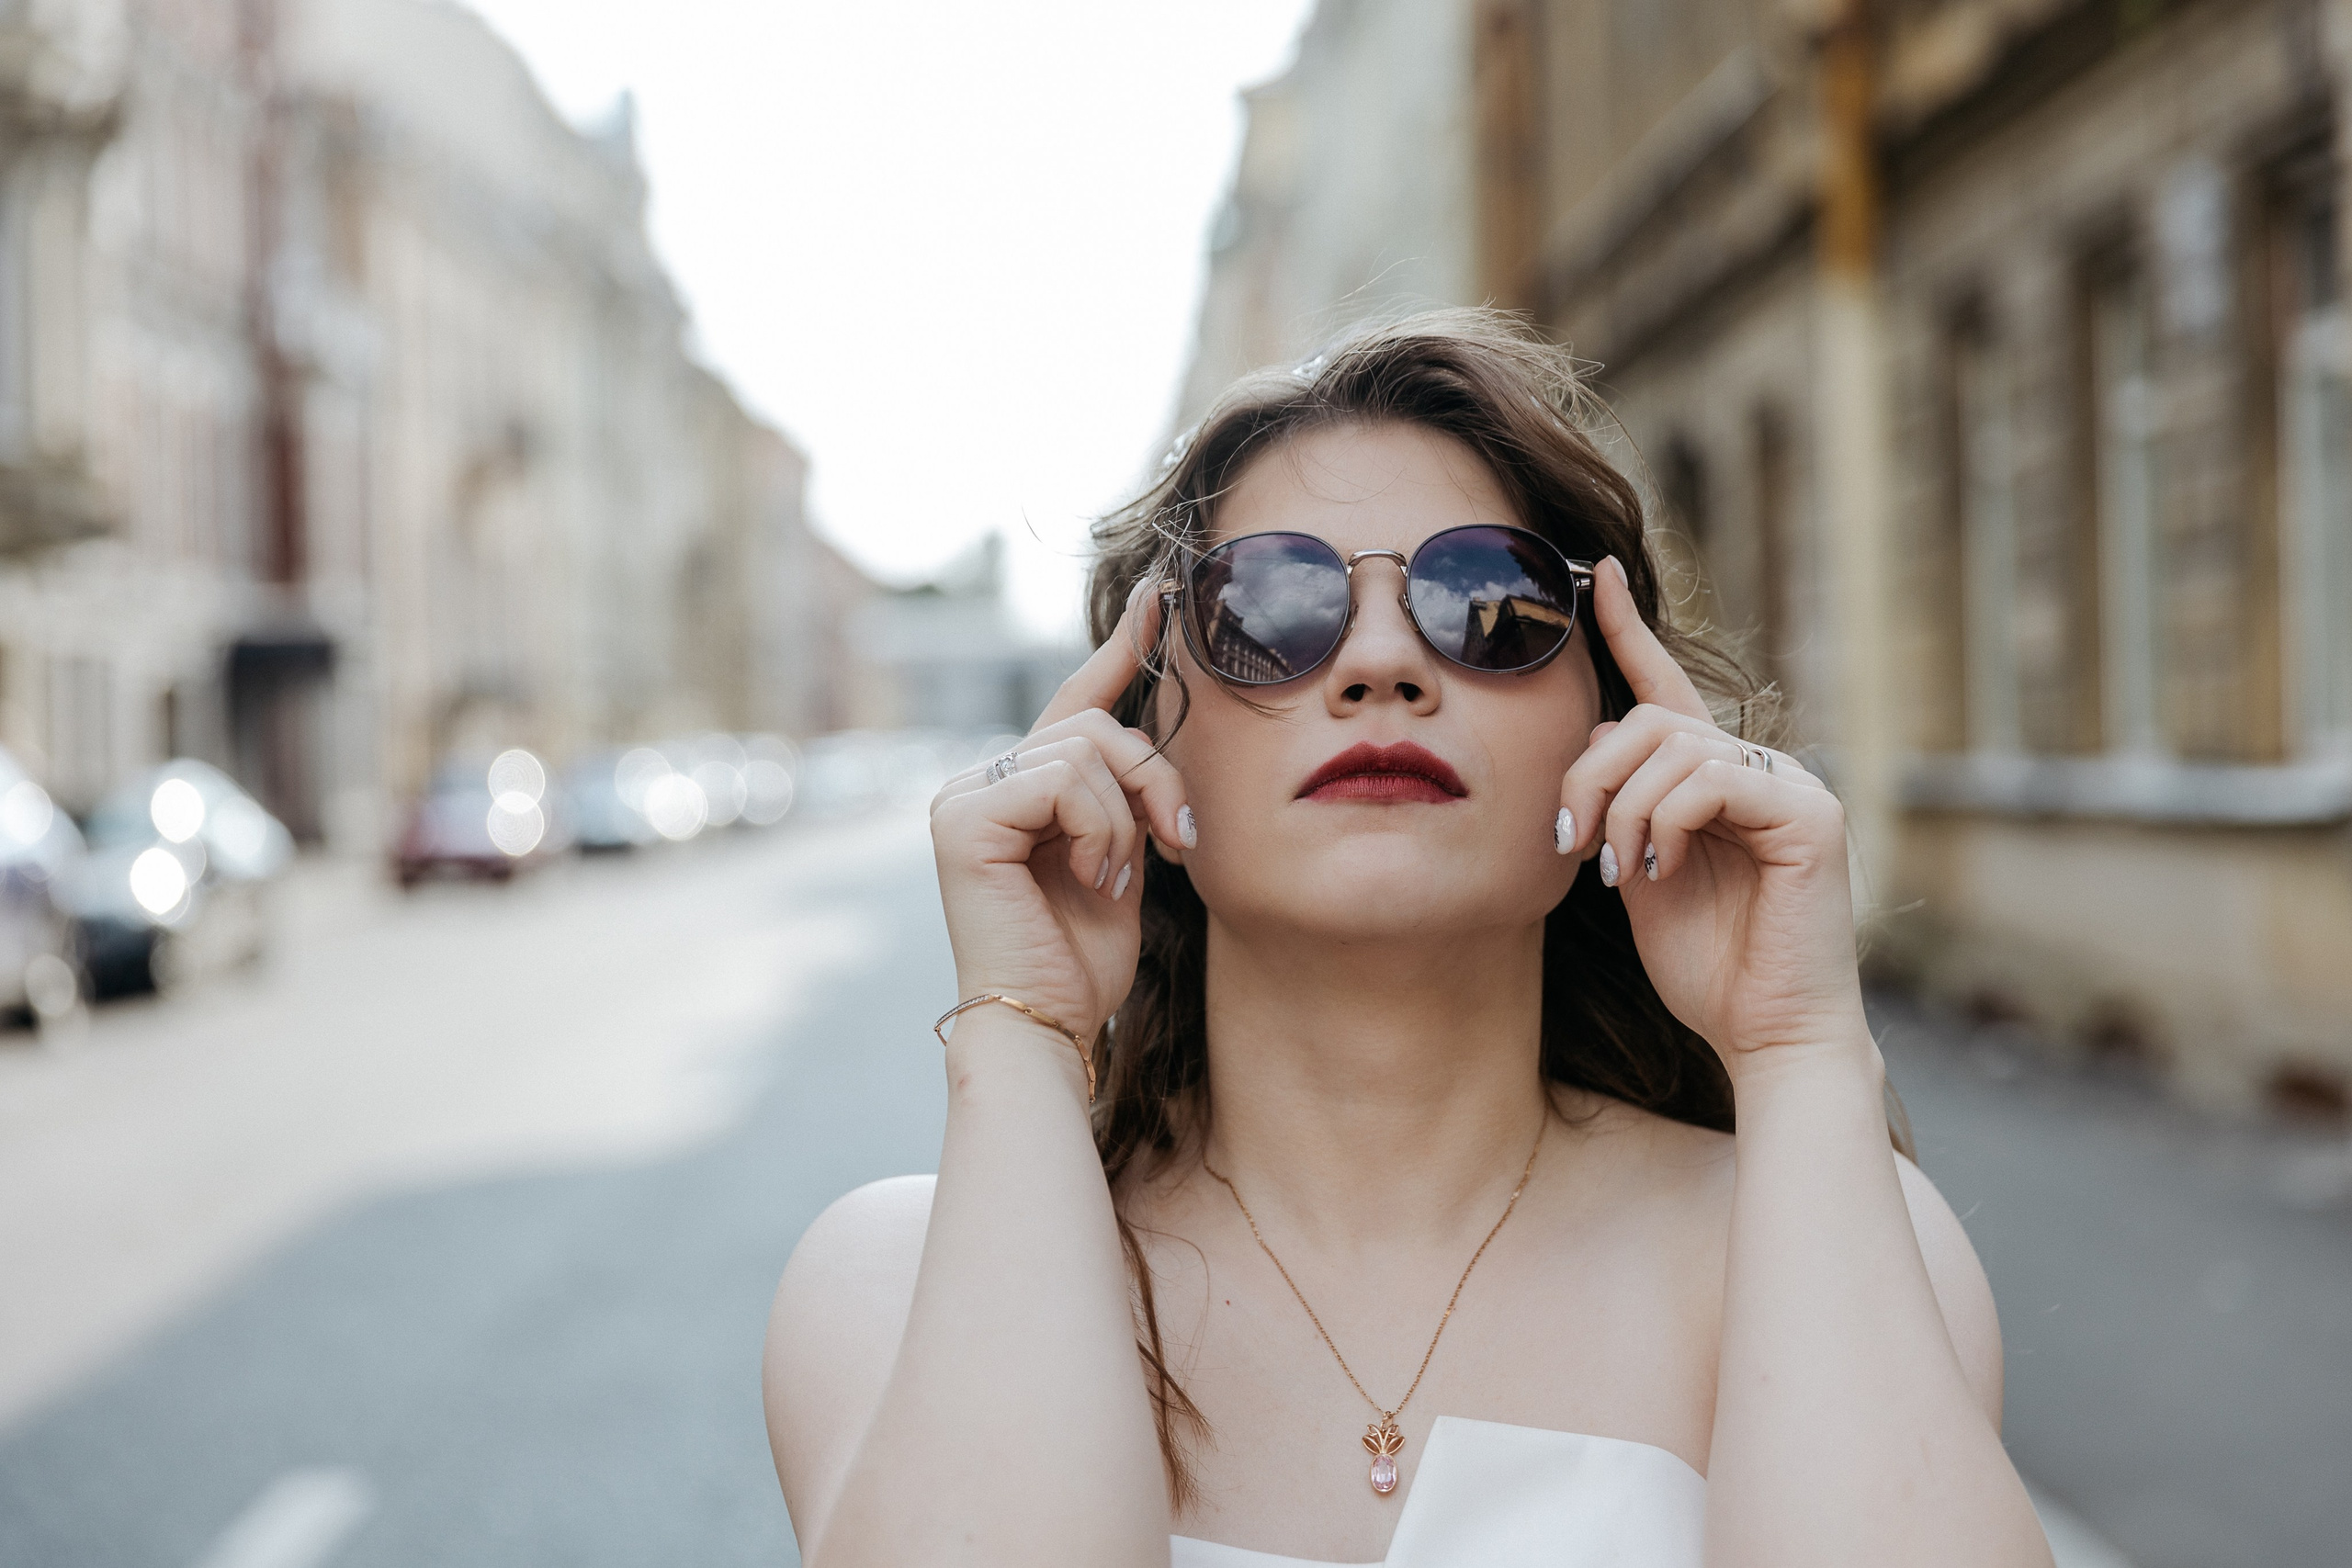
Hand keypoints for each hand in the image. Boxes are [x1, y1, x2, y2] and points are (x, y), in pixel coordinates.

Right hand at [928, 585, 1190, 1044]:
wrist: (1049, 1024)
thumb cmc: (1083, 960)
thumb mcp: (1123, 858)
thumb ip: (1125, 795)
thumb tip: (1152, 733)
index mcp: (1019, 789)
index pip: (1075, 703)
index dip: (1118, 652)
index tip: (1157, 599)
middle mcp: (981, 782)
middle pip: (1095, 724)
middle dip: (1155, 778)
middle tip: (1178, 841)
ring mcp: (964, 796)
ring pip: (1087, 751)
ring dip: (1128, 821)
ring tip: (1116, 879)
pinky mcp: (962, 818)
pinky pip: (1062, 780)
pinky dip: (1098, 829)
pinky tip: (1092, 878)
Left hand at [1555, 558, 1864, 1070]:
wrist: (1766, 1037)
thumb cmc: (1707, 968)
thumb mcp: (1639, 873)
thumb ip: (1620, 808)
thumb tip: (1590, 739)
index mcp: (1716, 781)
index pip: (1666, 689)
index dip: (1628, 631)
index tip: (1592, 575)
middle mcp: (1759, 771)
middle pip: (1648, 719)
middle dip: (1590, 775)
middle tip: (1570, 842)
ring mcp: (1793, 787)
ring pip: (1673, 747)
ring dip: (1624, 810)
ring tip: (1620, 871)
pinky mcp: (1811, 816)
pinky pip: (1711, 781)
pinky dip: (1668, 822)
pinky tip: (1663, 870)